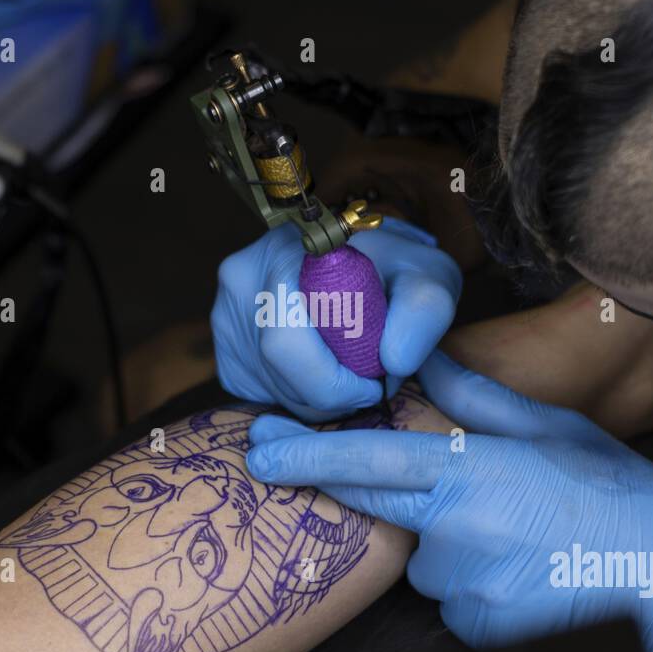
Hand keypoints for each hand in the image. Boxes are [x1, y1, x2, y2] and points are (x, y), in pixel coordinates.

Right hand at [211, 220, 460, 421]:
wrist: (367, 261)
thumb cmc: (397, 270)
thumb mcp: (427, 276)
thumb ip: (423, 311)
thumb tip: (395, 360)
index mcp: (285, 253)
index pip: (287, 344)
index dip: (335, 383)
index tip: (376, 382)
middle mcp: (242, 279)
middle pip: (276, 373)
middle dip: (332, 395)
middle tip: (369, 381)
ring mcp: (225, 313)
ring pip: (268, 389)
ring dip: (318, 398)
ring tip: (350, 368)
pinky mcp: (225, 347)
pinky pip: (260, 393)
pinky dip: (297, 396)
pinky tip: (323, 370)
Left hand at [245, 350, 652, 651]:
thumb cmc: (613, 491)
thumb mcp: (547, 428)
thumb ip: (473, 398)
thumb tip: (425, 360)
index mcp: (469, 473)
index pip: (364, 461)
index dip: (302, 455)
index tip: (257, 446)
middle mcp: (454, 534)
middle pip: (389, 512)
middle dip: (411, 498)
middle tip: (488, 500)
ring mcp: (462, 591)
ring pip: (425, 559)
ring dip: (453, 544)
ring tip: (520, 536)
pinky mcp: (475, 633)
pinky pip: (451, 598)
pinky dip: (474, 582)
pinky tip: (523, 569)